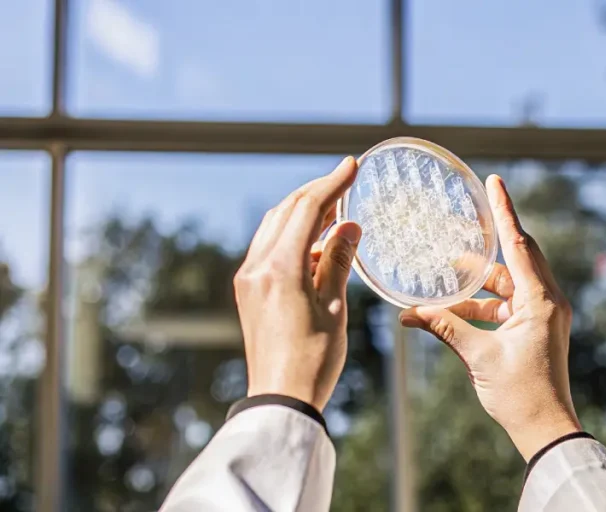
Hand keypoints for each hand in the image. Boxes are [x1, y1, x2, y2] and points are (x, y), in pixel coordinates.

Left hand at [234, 157, 361, 411]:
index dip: (332, 183)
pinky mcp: (249, 291)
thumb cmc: (313, 359)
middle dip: (316, 192)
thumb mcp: (335, 307)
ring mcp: (249, 279)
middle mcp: (257, 267)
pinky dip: (293, 235)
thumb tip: (349, 225)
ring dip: (304, 212)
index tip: (352, 165)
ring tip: (336, 209)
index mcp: (280, 268)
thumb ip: (338, 260)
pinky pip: (270, 248)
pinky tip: (317, 242)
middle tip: (345, 180)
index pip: (307, 209)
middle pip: (286, 211)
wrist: (281, 398)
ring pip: (275, 227)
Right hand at [400, 175, 580, 460]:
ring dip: (474, 287)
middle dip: (485, 245)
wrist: (545, 429)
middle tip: (464, 222)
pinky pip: (505, 305)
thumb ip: (446, 328)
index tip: (495, 181)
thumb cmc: (520, 394)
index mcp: (541, 300)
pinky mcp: (535, 329)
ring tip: (439, 285)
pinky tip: (448, 313)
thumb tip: (411, 313)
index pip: (519, 244)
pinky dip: (480, 306)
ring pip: (505, 285)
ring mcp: (543, 315)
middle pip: (514, 258)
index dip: (504, 210)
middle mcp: (547, 301)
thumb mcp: (478, 357)